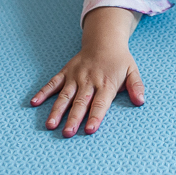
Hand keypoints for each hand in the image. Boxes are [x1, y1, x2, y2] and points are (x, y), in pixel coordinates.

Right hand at [30, 7, 142, 136]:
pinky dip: (43, 92)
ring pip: (65, 96)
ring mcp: (75, 77)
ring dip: (57, 110)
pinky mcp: (65, 72)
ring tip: (50, 125)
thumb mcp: (132, 71)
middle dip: (73, 118)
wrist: (104, 41)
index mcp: (106, 83)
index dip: (95, 116)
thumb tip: (141, 101)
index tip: (90, 130)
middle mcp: (89, 81)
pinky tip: (34, 103)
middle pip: (80, 103)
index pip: (100, 103)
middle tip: (67, 133)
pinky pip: (52, 83)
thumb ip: (136, 86)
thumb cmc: (119, 61)